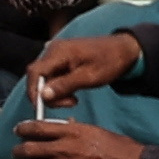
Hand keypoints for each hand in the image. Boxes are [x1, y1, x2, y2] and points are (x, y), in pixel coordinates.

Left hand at [20, 120, 155, 158]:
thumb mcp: (97, 131)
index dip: (23, 129)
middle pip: (30, 148)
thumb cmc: (121, 149)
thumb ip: (78, 129)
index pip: (38, 127)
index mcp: (72, 131)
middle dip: (18, 151)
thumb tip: (66, 126)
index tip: (19, 130)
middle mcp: (64, 148)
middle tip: (15, 153)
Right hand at [24, 31, 141, 102]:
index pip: (35, 73)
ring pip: (44, 78)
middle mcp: (53, 50)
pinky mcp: (61, 58)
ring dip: (54, 92)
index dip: (34, 92)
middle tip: (69, 104)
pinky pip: (52, 75)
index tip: (44, 107)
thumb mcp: (89, 77)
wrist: (124, 50)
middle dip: (47, 95)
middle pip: (37, 76)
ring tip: (73, 99)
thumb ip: (64, 86)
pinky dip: (58, 87)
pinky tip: (72, 92)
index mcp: (59, 52)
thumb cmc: (109, 61)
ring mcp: (56, 53)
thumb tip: (42, 95)